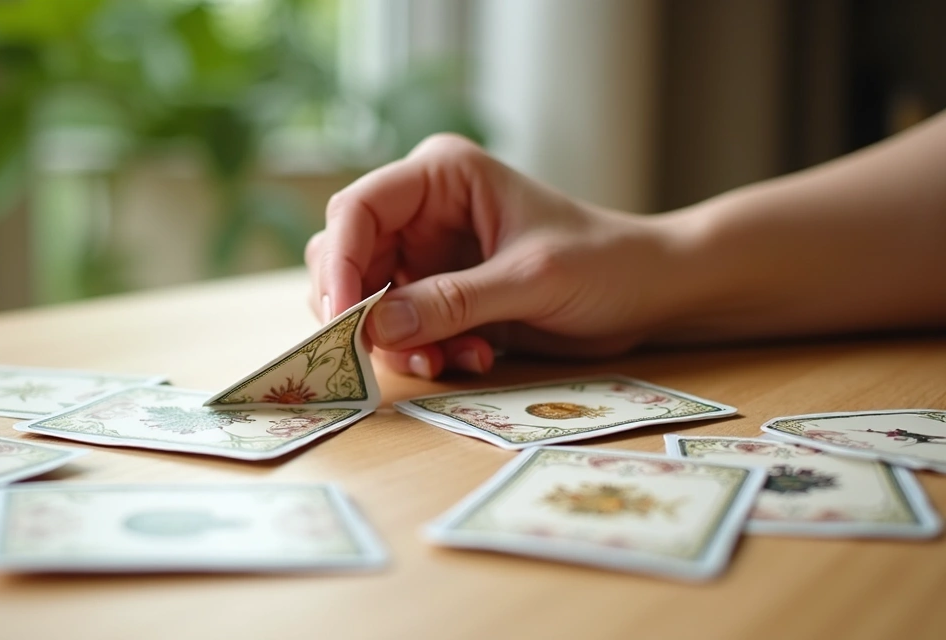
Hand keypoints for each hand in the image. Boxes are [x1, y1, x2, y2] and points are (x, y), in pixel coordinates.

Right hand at [306, 134, 681, 377]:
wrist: (651, 292)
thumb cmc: (605, 263)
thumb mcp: (530, 280)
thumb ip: (453, 301)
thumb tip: (375, 326)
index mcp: (441, 176)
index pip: (357, 209)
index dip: (339, 262)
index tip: (341, 318)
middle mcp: (423, 211)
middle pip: (346, 256)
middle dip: (358, 309)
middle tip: (377, 355)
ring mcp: (428, 255)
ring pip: (367, 299)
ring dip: (394, 340)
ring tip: (441, 362)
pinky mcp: (440, 295)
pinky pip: (401, 328)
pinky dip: (421, 351)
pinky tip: (471, 358)